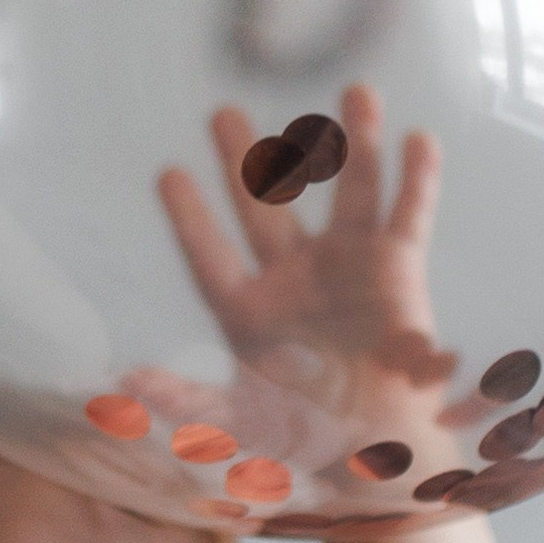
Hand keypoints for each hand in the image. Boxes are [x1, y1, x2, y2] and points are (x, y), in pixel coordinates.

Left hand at [151, 86, 454, 454]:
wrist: (379, 451)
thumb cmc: (306, 438)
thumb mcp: (240, 424)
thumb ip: (188, 404)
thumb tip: (124, 384)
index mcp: (248, 310)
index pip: (212, 257)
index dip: (191, 221)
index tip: (168, 174)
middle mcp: (294, 275)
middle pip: (267, 205)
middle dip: (248, 160)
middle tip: (222, 112)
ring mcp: (347, 266)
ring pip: (348, 192)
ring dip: (353, 143)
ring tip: (356, 91)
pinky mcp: (398, 271)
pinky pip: (408, 217)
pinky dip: (417, 182)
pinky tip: (419, 140)